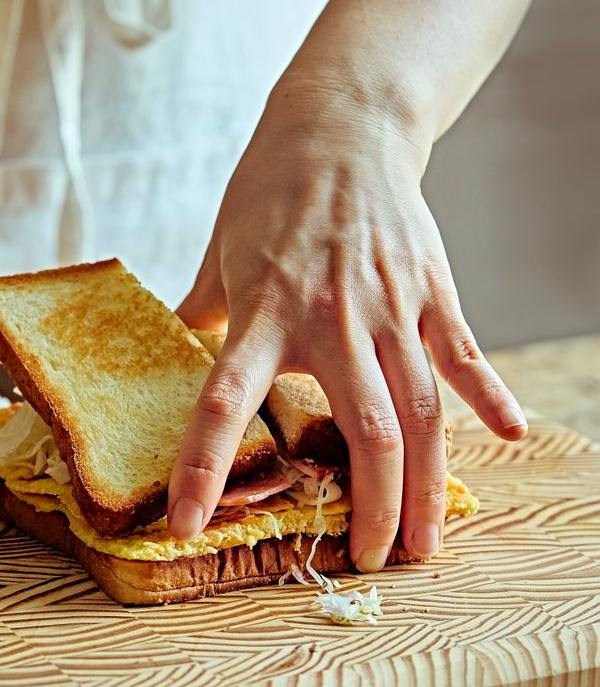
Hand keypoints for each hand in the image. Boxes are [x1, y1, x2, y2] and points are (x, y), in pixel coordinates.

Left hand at [168, 77, 526, 570]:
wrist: (340, 125)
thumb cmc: (271, 189)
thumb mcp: (220, 250)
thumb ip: (202, 309)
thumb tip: (179, 344)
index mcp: (264, 311)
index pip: (225, 403)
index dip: (205, 469)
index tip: (191, 526)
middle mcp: (332, 318)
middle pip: (363, 430)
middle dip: (372, 508)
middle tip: (371, 562)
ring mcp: (391, 306)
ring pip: (422, 410)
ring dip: (428, 483)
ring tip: (428, 540)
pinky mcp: (432, 289)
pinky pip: (464, 354)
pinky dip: (489, 397)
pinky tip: (507, 436)